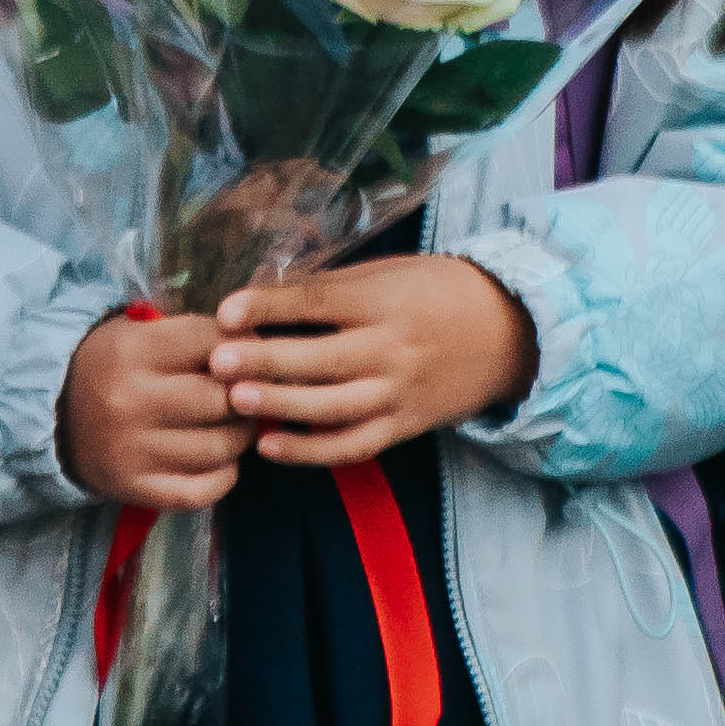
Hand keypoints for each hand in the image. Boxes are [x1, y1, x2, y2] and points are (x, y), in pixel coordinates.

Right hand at [56, 303, 252, 510]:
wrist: (52, 413)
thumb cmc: (110, 366)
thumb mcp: (137, 333)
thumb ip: (193, 336)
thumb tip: (258, 346)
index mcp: (131, 353)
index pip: (210, 342)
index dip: (242, 344)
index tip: (248, 352)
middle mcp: (130, 402)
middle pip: (221, 399)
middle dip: (248, 396)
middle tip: (251, 395)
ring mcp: (131, 451)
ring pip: (219, 448)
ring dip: (241, 437)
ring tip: (237, 425)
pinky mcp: (133, 488)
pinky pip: (200, 491)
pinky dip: (224, 477)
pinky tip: (221, 461)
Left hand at [209, 251, 540, 470]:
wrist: (506, 332)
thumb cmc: (434, 291)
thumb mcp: (387, 274)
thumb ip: (330, 288)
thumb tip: (260, 295)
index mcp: (384, 301)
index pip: (319, 303)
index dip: (270, 307)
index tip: (225, 311)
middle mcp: (392, 349)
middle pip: (321, 359)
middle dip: (265, 361)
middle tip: (218, 362)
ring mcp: (399, 392)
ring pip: (333, 407)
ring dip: (281, 406)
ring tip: (235, 401)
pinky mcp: (404, 425)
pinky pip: (354, 445)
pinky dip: (312, 451)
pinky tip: (271, 447)